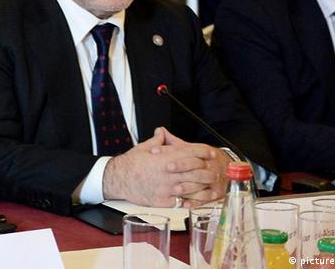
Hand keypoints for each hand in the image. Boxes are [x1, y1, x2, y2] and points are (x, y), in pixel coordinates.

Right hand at [102, 127, 224, 207]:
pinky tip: (197, 199)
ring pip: (191, 188)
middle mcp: (168, 173)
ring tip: (211, 186)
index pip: (190, 153)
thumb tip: (162, 132)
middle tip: (215, 172)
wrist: (118, 179)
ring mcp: (166, 188)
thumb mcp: (144, 148)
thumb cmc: (130, 163)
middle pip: (195, 171)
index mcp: (165, 158)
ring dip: (203, 187)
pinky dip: (191, 200)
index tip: (211, 153)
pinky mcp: (162, 201)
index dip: (203, 152)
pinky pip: (181, 202)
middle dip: (208, 171)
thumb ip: (157, 140)